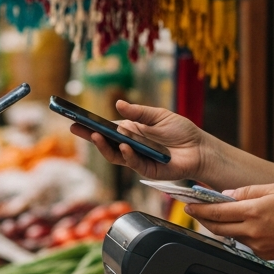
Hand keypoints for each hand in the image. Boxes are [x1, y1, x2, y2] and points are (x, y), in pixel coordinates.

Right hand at [69, 100, 209, 181]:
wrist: (199, 148)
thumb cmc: (181, 131)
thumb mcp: (159, 115)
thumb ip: (139, 112)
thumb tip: (118, 104)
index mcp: (131, 131)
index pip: (106, 129)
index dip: (90, 125)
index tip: (74, 119)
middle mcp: (130, 146)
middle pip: (105, 143)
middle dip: (89, 136)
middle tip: (76, 128)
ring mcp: (138, 158)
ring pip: (115, 155)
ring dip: (104, 146)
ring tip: (96, 135)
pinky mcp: (148, 170)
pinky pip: (134, 164)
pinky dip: (128, 155)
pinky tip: (125, 146)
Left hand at [185, 183, 273, 260]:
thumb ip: (247, 191)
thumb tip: (226, 196)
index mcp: (254, 212)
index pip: (217, 212)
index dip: (199, 209)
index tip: (189, 205)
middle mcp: (253, 231)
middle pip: (217, 228)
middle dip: (203, 219)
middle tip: (195, 210)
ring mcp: (257, 245)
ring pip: (230, 236)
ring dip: (221, 226)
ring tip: (219, 215)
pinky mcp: (264, 254)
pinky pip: (244, 244)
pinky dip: (239, 234)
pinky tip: (244, 225)